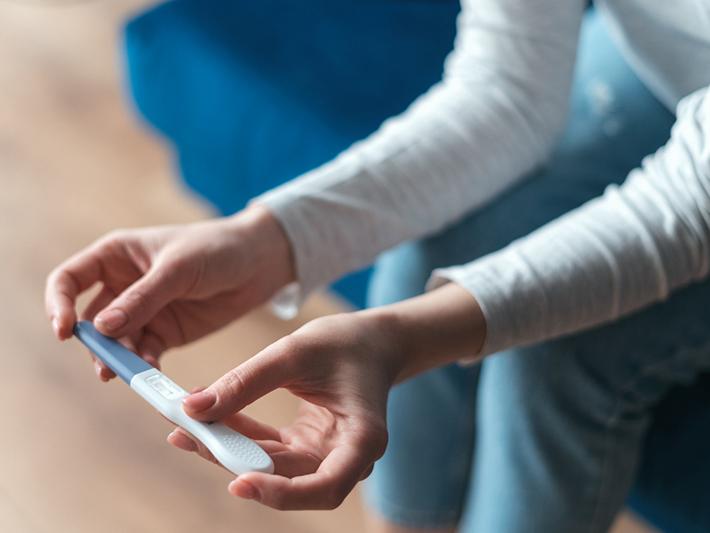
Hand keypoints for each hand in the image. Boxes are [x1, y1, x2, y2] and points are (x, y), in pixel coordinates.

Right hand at [45, 206, 293, 379]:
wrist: (260, 263)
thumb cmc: (217, 249)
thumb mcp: (178, 268)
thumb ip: (142, 298)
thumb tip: (102, 328)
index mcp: (115, 255)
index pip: (69, 280)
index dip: (59, 304)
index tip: (65, 330)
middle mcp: (123, 284)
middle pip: (91, 319)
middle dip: (95, 344)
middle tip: (106, 366)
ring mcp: (143, 311)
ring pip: (116, 342)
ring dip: (118, 359)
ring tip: (129, 374)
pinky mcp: (165, 332)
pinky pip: (144, 353)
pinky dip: (144, 364)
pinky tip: (152, 371)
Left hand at [169, 284, 485, 509]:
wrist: (371, 340)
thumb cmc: (347, 342)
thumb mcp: (296, 352)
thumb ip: (246, 382)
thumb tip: (193, 408)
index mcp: (362, 439)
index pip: (326, 487)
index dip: (283, 494)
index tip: (240, 483)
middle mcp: (345, 457)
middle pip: (287, 478)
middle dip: (233, 460)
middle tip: (188, 436)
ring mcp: (324, 455)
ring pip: (269, 466)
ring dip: (227, 448)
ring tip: (185, 427)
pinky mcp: (306, 446)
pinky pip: (266, 449)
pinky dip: (237, 435)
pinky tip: (206, 418)